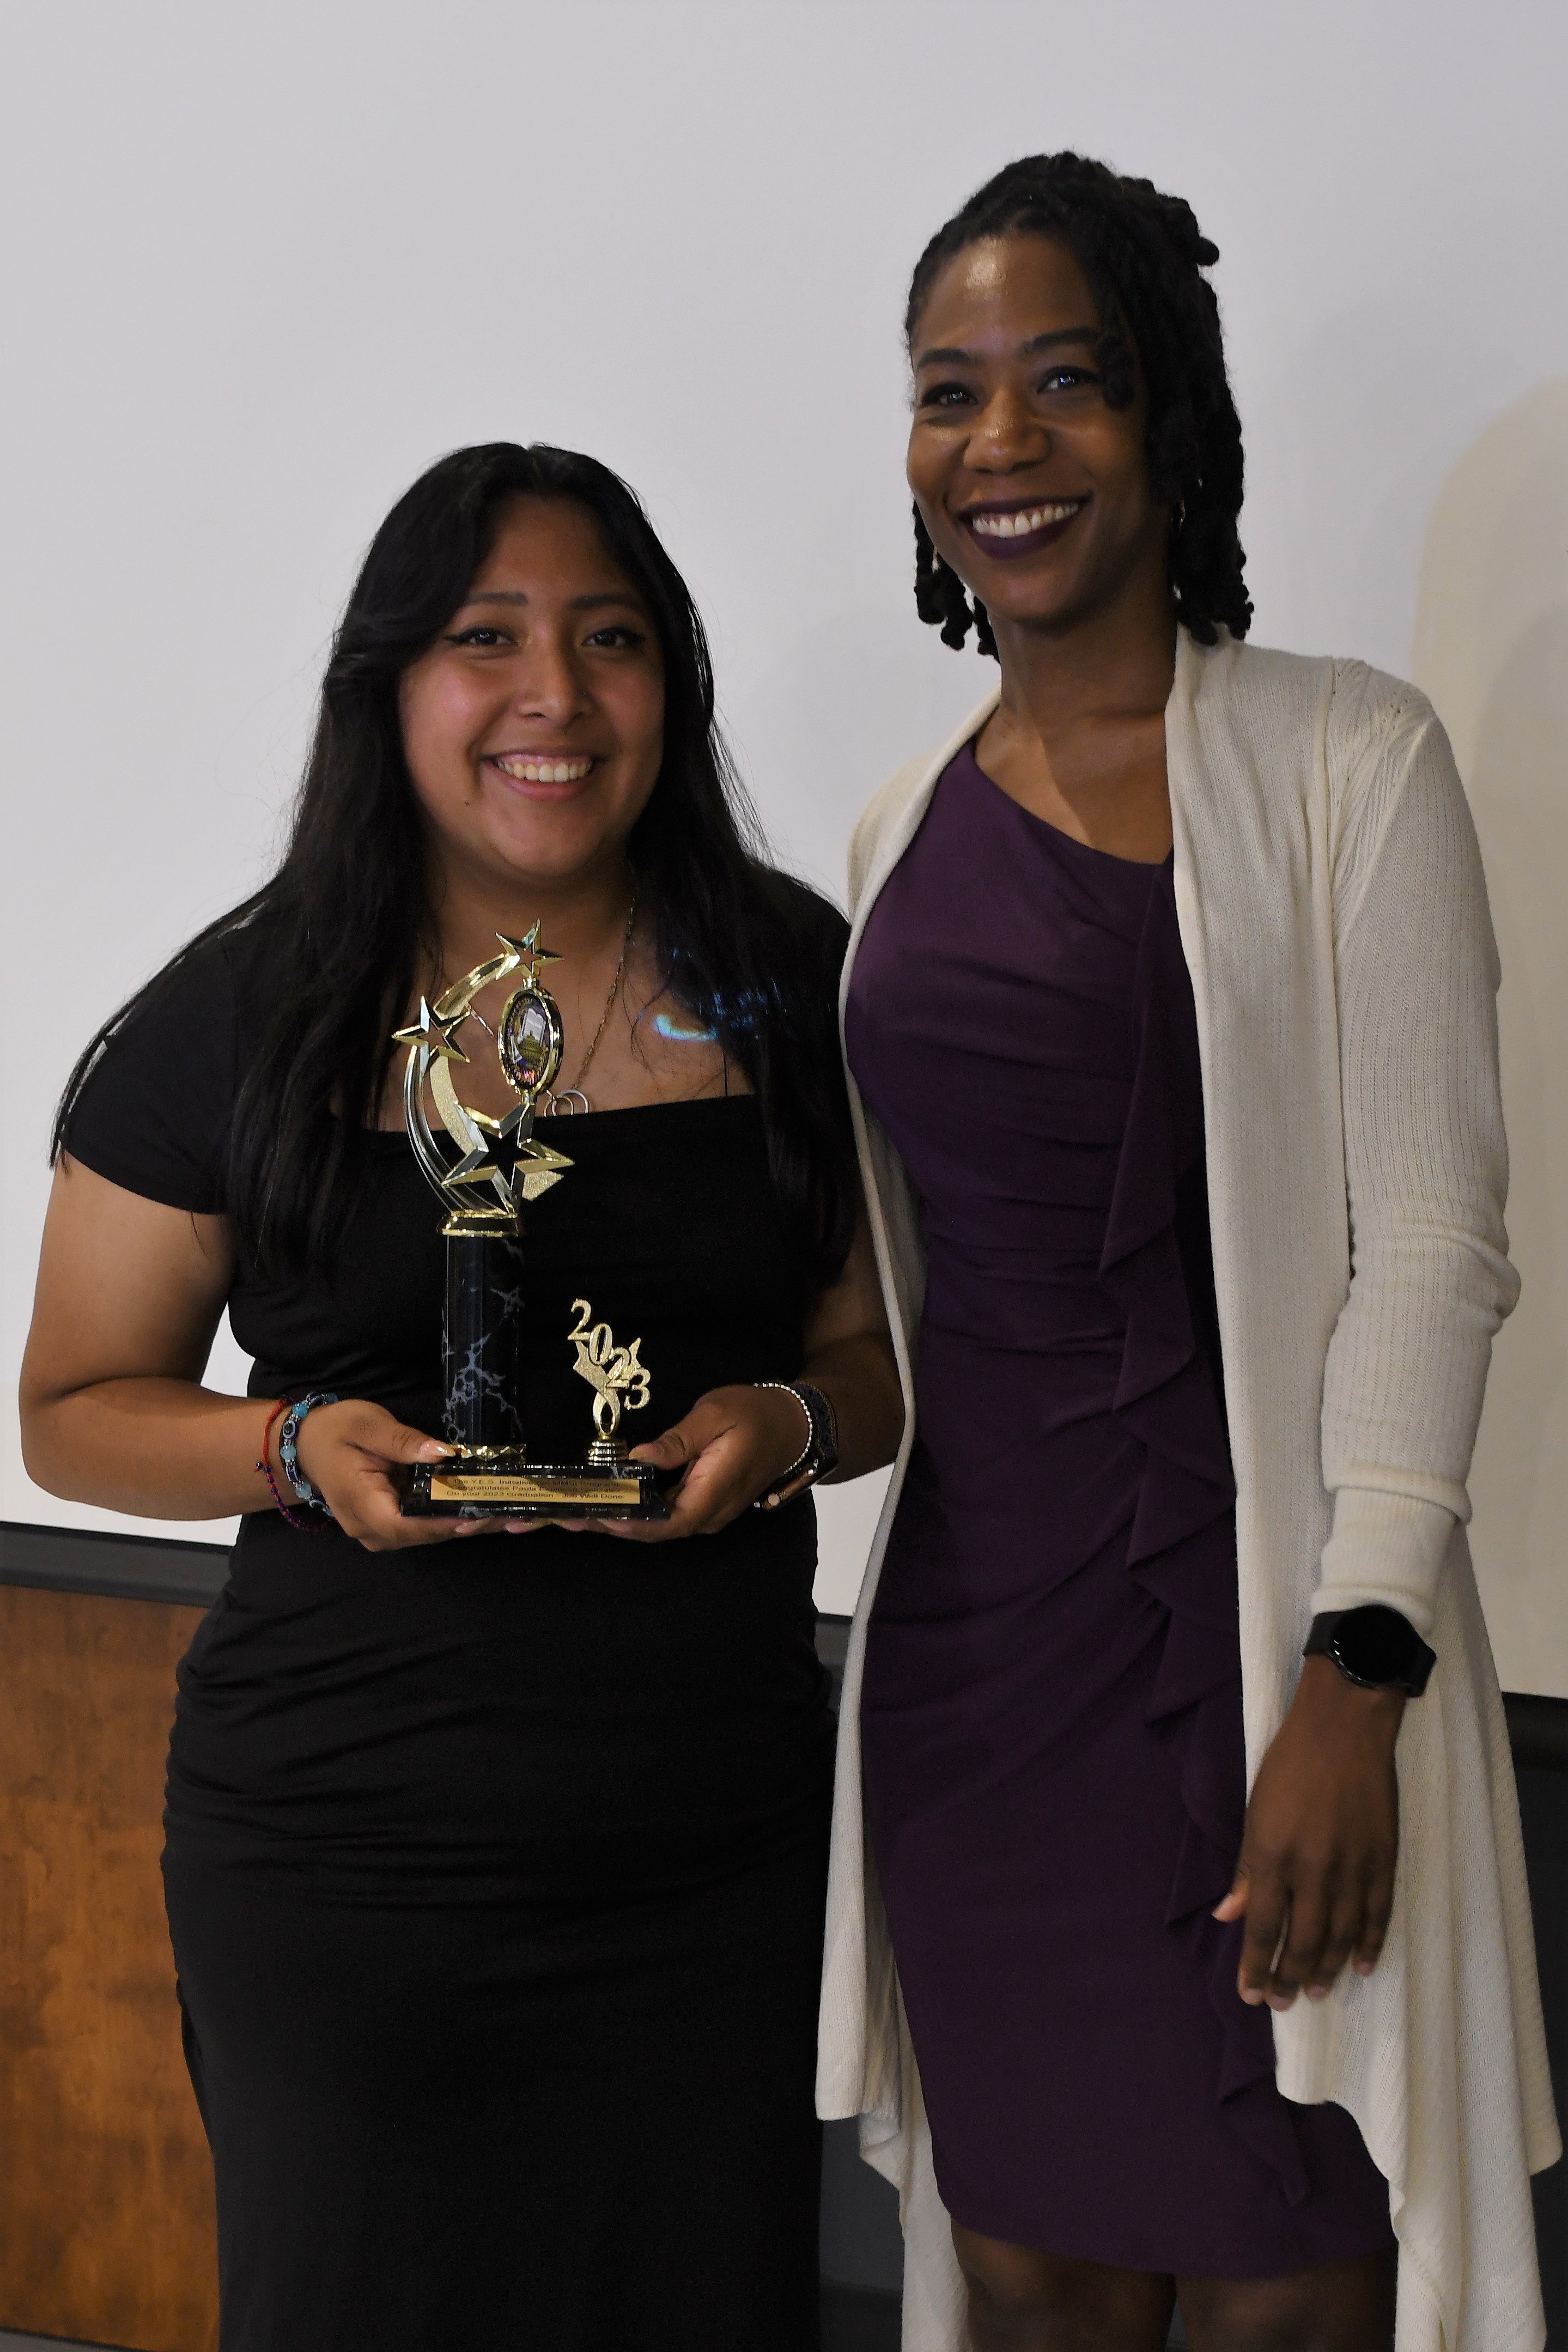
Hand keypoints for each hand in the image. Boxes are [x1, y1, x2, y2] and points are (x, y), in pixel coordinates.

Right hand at [288, 1399, 514, 1550]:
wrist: (306, 1446)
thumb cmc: (336, 1431)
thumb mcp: (368, 1425)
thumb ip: (403, 1441)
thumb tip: (444, 1454)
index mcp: (361, 1504)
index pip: (408, 1524)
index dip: (446, 1523)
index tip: (481, 1513)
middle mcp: (369, 1529)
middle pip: (423, 1535)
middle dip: (467, 1524)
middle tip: (509, 1512)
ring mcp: (377, 1532)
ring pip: (426, 1535)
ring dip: (464, 1524)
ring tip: (505, 1512)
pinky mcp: (387, 1527)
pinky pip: (422, 1528)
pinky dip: (450, 1519)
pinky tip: (481, 1509)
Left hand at [569, 1383, 811, 1543]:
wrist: (790, 1426)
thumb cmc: (754, 1414)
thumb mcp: (714, 1415)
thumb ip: (677, 1440)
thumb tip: (640, 1455)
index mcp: (712, 1494)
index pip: (667, 1522)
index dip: (630, 1523)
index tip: (596, 1516)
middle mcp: (706, 1513)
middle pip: (652, 1530)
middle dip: (607, 1524)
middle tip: (564, 1515)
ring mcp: (703, 1512)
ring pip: (653, 1525)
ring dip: (613, 1519)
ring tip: (570, 1511)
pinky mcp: (698, 1504)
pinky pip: (660, 1514)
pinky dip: (629, 1510)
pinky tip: (602, 1501)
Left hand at [1213, 1655, 1402, 2009]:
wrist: (1345, 1728)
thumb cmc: (1290, 1764)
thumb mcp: (1255, 1811)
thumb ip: (1245, 1868)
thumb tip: (1227, 1916)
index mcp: (1273, 1856)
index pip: (1263, 1928)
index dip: (1256, 1967)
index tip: (1251, 1996)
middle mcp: (1313, 1870)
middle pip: (1303, 1941)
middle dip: (1289, 1977)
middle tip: (1282, 2003)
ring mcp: (1353, 1868)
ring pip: (1342, 1937)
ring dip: (1327, 1969)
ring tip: (1314, 1992)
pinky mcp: (1383, 1860)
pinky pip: (1378, 1915)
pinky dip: (1371, 1944)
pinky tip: (1364, 1966)